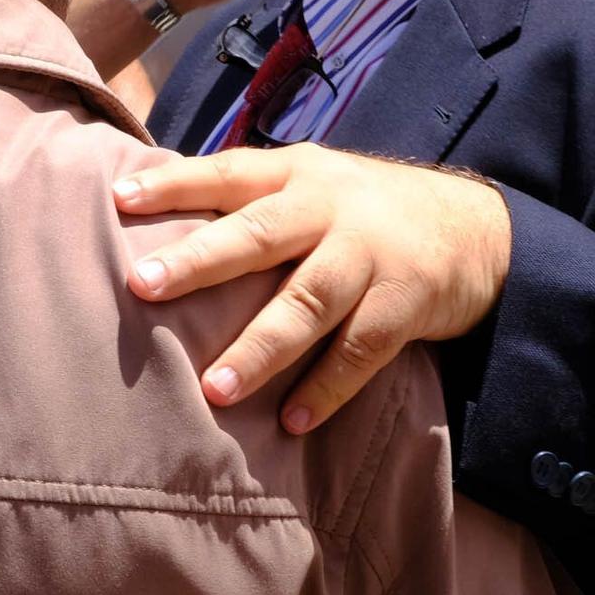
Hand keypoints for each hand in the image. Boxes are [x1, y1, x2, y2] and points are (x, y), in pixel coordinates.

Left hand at [114, 144, 511, 432]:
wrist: (475, 228)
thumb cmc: (363, 210)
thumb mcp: (312, 183)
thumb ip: (251, 200)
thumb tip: (159, 218)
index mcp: (297, 175)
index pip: (228, 172)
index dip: (174, 184)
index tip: (119, 199)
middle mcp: (330, 207)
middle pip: (259, 234)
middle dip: (199, 260)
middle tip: (142, 285)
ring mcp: (370, 255)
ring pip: (309, 301)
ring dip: (261, 347)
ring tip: (216, 388)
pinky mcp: (405, 303)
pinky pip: (361, 351)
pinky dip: (327, 388)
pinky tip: (292, 421)